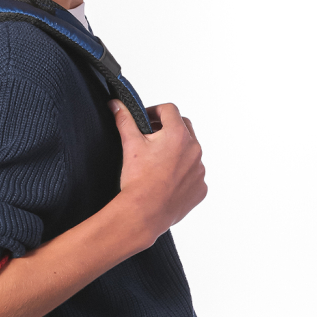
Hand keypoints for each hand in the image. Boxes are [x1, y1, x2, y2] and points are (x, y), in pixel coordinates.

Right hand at [109, 100, 206, 235]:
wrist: (145, 212)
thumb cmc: (138, 180)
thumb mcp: (130, 144)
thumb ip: (125, 120)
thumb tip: (116, 104)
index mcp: (178, 134)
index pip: (170, 110)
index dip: (155, 112)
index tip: (147, 120)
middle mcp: (194, 149)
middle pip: (184, 128)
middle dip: (168, 129)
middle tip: (151, 139)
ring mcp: (199, 170)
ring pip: (190, 153)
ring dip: (178, 152)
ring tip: (158, 163)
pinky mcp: (200, 188)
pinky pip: (194, 175)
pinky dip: (183, 174)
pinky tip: (167, 181)